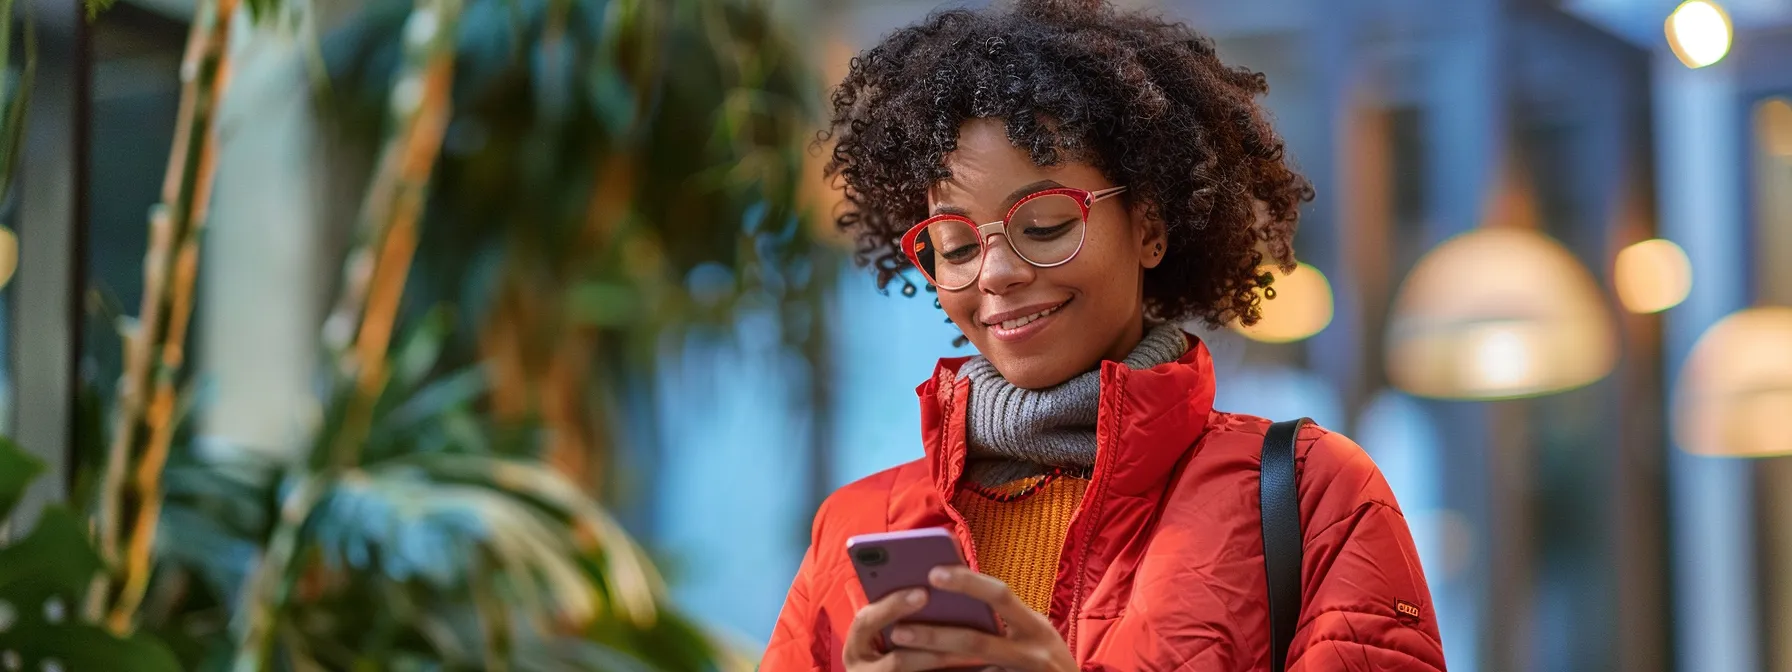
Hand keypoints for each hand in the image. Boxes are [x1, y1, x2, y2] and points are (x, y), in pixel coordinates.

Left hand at [845, 566, 1077, 671]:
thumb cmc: (1045, 659)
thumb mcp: (1034, 633)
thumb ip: (1004, 618)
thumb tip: (949, 597)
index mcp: (1036, 626)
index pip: (1001, 596)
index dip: (968, 583)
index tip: (933, 572)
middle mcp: (1033, 652)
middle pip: (977, 642)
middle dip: (936, 635)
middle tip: (898, 628)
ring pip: (972, 669)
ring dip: (933, 661)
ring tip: (901, 653)